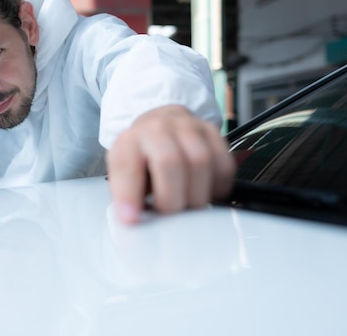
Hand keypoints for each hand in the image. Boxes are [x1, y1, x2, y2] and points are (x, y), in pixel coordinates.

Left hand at [106, 104, 235, 223]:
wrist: (158, 127)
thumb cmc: (140, 157)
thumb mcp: (123, 176)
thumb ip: (128, 198)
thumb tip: (134, 220)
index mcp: (129, 142)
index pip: (127, 167)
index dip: (129, 196)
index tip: (131, 219)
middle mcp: (157, 129)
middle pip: (170, 162)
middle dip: (172, 200)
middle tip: (169, 214)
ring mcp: (186, 126)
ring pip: (201, 161)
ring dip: (197, 195)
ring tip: (187, 205)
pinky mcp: (211, 131)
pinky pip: (223, 163)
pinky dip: (218, 187)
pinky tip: (206, 192)